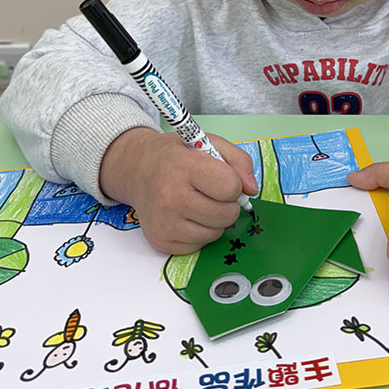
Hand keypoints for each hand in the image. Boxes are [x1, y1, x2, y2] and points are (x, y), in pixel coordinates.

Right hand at [99, 128, 258, 254]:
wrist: (137, 169)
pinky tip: (186, 215)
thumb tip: (252, 190)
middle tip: (211, 192)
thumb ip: (238, 161)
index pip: (230, 187)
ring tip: (197, 202)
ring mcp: (165, 223)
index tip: (221, 178)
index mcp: (185, 167)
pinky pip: (199, 246)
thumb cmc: (175, 156)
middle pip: (226, 215)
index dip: (233, 183)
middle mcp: (171, 197)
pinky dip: (199, 233)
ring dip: (214, 220)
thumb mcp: (208, 143)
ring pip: (215, 234)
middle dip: (227, 204)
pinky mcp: (161, 242)